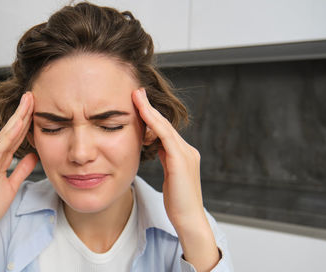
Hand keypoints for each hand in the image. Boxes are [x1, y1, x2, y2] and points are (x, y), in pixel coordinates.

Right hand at [0, 92, 37, 266]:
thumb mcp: (11, 185)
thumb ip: (21, 170)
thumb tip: (33, 156)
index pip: (16, 137)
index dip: (26, 122)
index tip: (37, 107)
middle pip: (11, 131)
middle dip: (22, 112)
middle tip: (33, 95)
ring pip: (6, 135)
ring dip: (17, 117)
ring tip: (28, 101)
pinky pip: (0, 149)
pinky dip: (9, 135)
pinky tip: (18, 123)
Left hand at [132, 88, 218, 270]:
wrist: (190, 221)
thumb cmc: (178, 205)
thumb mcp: (169, 178)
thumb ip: (164, 162)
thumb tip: (154, 150)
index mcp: (184, 155)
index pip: (165, 131)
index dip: (151, 117)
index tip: (138, 103)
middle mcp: (188, 151)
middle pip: (165, 124)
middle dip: (150, 107)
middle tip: (136, 91)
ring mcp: (186, 154)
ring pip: (165, 127)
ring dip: (149, 110)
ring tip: (136, 96)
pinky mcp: (181, 161)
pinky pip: (165, 136)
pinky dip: (153, 123)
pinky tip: (143, 113)